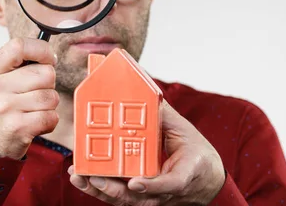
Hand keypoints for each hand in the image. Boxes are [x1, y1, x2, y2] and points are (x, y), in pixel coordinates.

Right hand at [0, 38, 58, 159]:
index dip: (42, 49)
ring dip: (49, 105)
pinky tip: (35, 123)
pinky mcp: (18, 127)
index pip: (19, 46)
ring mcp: (6, 107)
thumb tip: (50, 56)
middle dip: (48, 85)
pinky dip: (49, 121)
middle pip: (46, 73)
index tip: (49, 58)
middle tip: (35, 94)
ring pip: (51, 96)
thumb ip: (18, 65)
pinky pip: (51, 117)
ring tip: (32, 110)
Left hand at [68, 100, 225, 204]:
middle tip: (92, 176)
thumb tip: (145, 90)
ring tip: (79, 176)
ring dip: (99, 189)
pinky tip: (82, 178)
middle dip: (112, 188)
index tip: (136, 182)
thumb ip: (163, 116)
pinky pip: (118, 198)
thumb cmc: (197, 157)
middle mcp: (165, 192)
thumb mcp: (185, 133)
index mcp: (183, 175)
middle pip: (138, 197)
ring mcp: (152, 198)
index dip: (153, 185)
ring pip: (124, 200)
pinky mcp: (141, 199)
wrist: (206, 183)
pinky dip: (99, 190)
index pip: (170, 184)